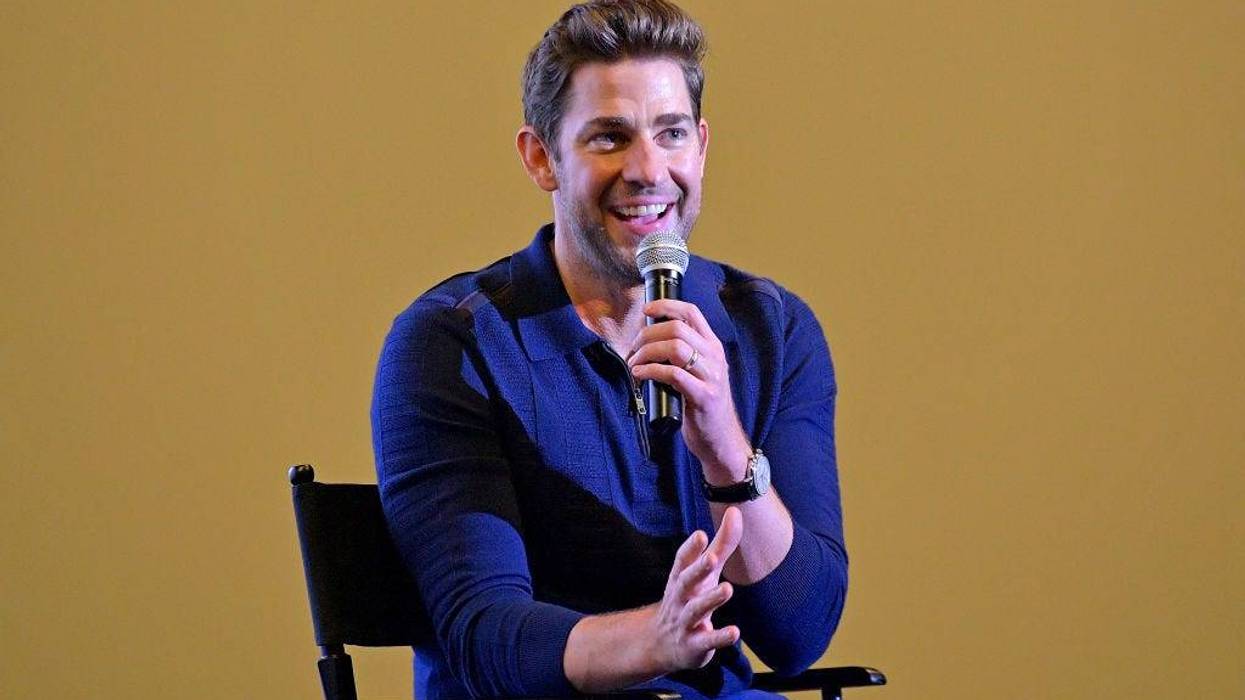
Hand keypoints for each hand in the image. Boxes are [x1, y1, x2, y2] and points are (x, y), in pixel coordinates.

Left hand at [627, 299, 750, 476]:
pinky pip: (673, 374)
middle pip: (677, 328)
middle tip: (633, 348)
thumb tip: (649, 339)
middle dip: (647, 334)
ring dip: (647, 352)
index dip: (667, 305)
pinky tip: (639, 374)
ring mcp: (710, 376)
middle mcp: (714, 357)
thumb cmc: (702, 405)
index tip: (646, 310)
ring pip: (675, 347)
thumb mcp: (699, 373)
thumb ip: (683, 355)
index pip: (692, 312)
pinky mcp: (703, 396)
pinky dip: (651, 370)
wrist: (721, 440)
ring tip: (634, 363)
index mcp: (713, 347)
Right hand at [646, 507, 744, 671]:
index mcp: (681, 578)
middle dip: (698, 570)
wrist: (661, 644)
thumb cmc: (688, 598)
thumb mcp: (704, 572)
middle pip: (686, 582)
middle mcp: (680, 598)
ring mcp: (685, 622)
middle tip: (711, 557)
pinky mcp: (694, 645)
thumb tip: (735, 511)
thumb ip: (721, 544)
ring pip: (696, 610)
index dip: (690, 548)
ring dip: (711, 599)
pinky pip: (707, 641)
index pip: (682, 561)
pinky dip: (720, 637)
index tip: (700, 534)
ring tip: (728, 589)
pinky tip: (735, 632)